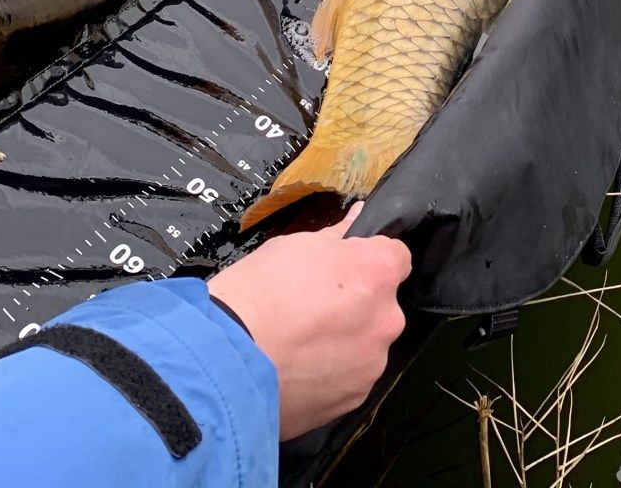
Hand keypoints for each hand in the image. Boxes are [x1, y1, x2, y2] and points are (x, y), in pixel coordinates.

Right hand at [209, 203, 410, 439]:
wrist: (224, 363)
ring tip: (298, 346)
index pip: (396, 256)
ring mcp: (372, 364)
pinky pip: (349, 378)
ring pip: (366, 344)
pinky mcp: (354, 399)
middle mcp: (386, 319)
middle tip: (311, 309)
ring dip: (343, 342)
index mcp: (375, 273)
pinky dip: (330, 374)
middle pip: (381, 305)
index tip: (344, 268)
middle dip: (355, 305)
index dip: (369, 259)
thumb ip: (334, 238)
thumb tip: (355, 221)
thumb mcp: (290, 248)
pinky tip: (296, 371)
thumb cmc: (254, 296)